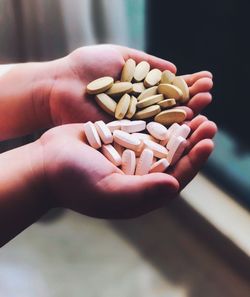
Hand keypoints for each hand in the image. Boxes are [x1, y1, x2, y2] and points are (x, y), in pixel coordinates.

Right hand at [37, 116, 215, 218]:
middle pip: (173, 157)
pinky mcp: (120, 139)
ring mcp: (130, 155)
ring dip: (179, 125)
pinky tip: (168, 103)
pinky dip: (157, 116)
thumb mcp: (109, 190)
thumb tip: (175, 186)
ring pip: (161, 140)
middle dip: (192, 140)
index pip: (175, 178)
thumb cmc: (74, 181)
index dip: (194, 161)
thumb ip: (142, 192)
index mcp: (140, 192)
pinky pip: (143, 127)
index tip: (208, 142)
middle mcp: (139, 174)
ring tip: (196, 109)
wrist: (46, 163)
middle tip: (209, 122)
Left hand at [47, 44, 212, 125]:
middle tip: (209, 93)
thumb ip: (147, 64)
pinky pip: (149, 135)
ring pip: (163, 123)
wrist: (59, 85)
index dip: (187, 85)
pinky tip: (185, 122)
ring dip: (185, 114)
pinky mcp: (123, 138)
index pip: (169, 90)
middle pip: (170, 108)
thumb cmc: (86, 67)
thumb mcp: (121, 57)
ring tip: (205, 104)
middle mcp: (139, 110)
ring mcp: (132, 125)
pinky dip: (166, 130)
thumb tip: (174, 67)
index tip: (206, 79)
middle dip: (191, 101)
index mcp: (139, 91)